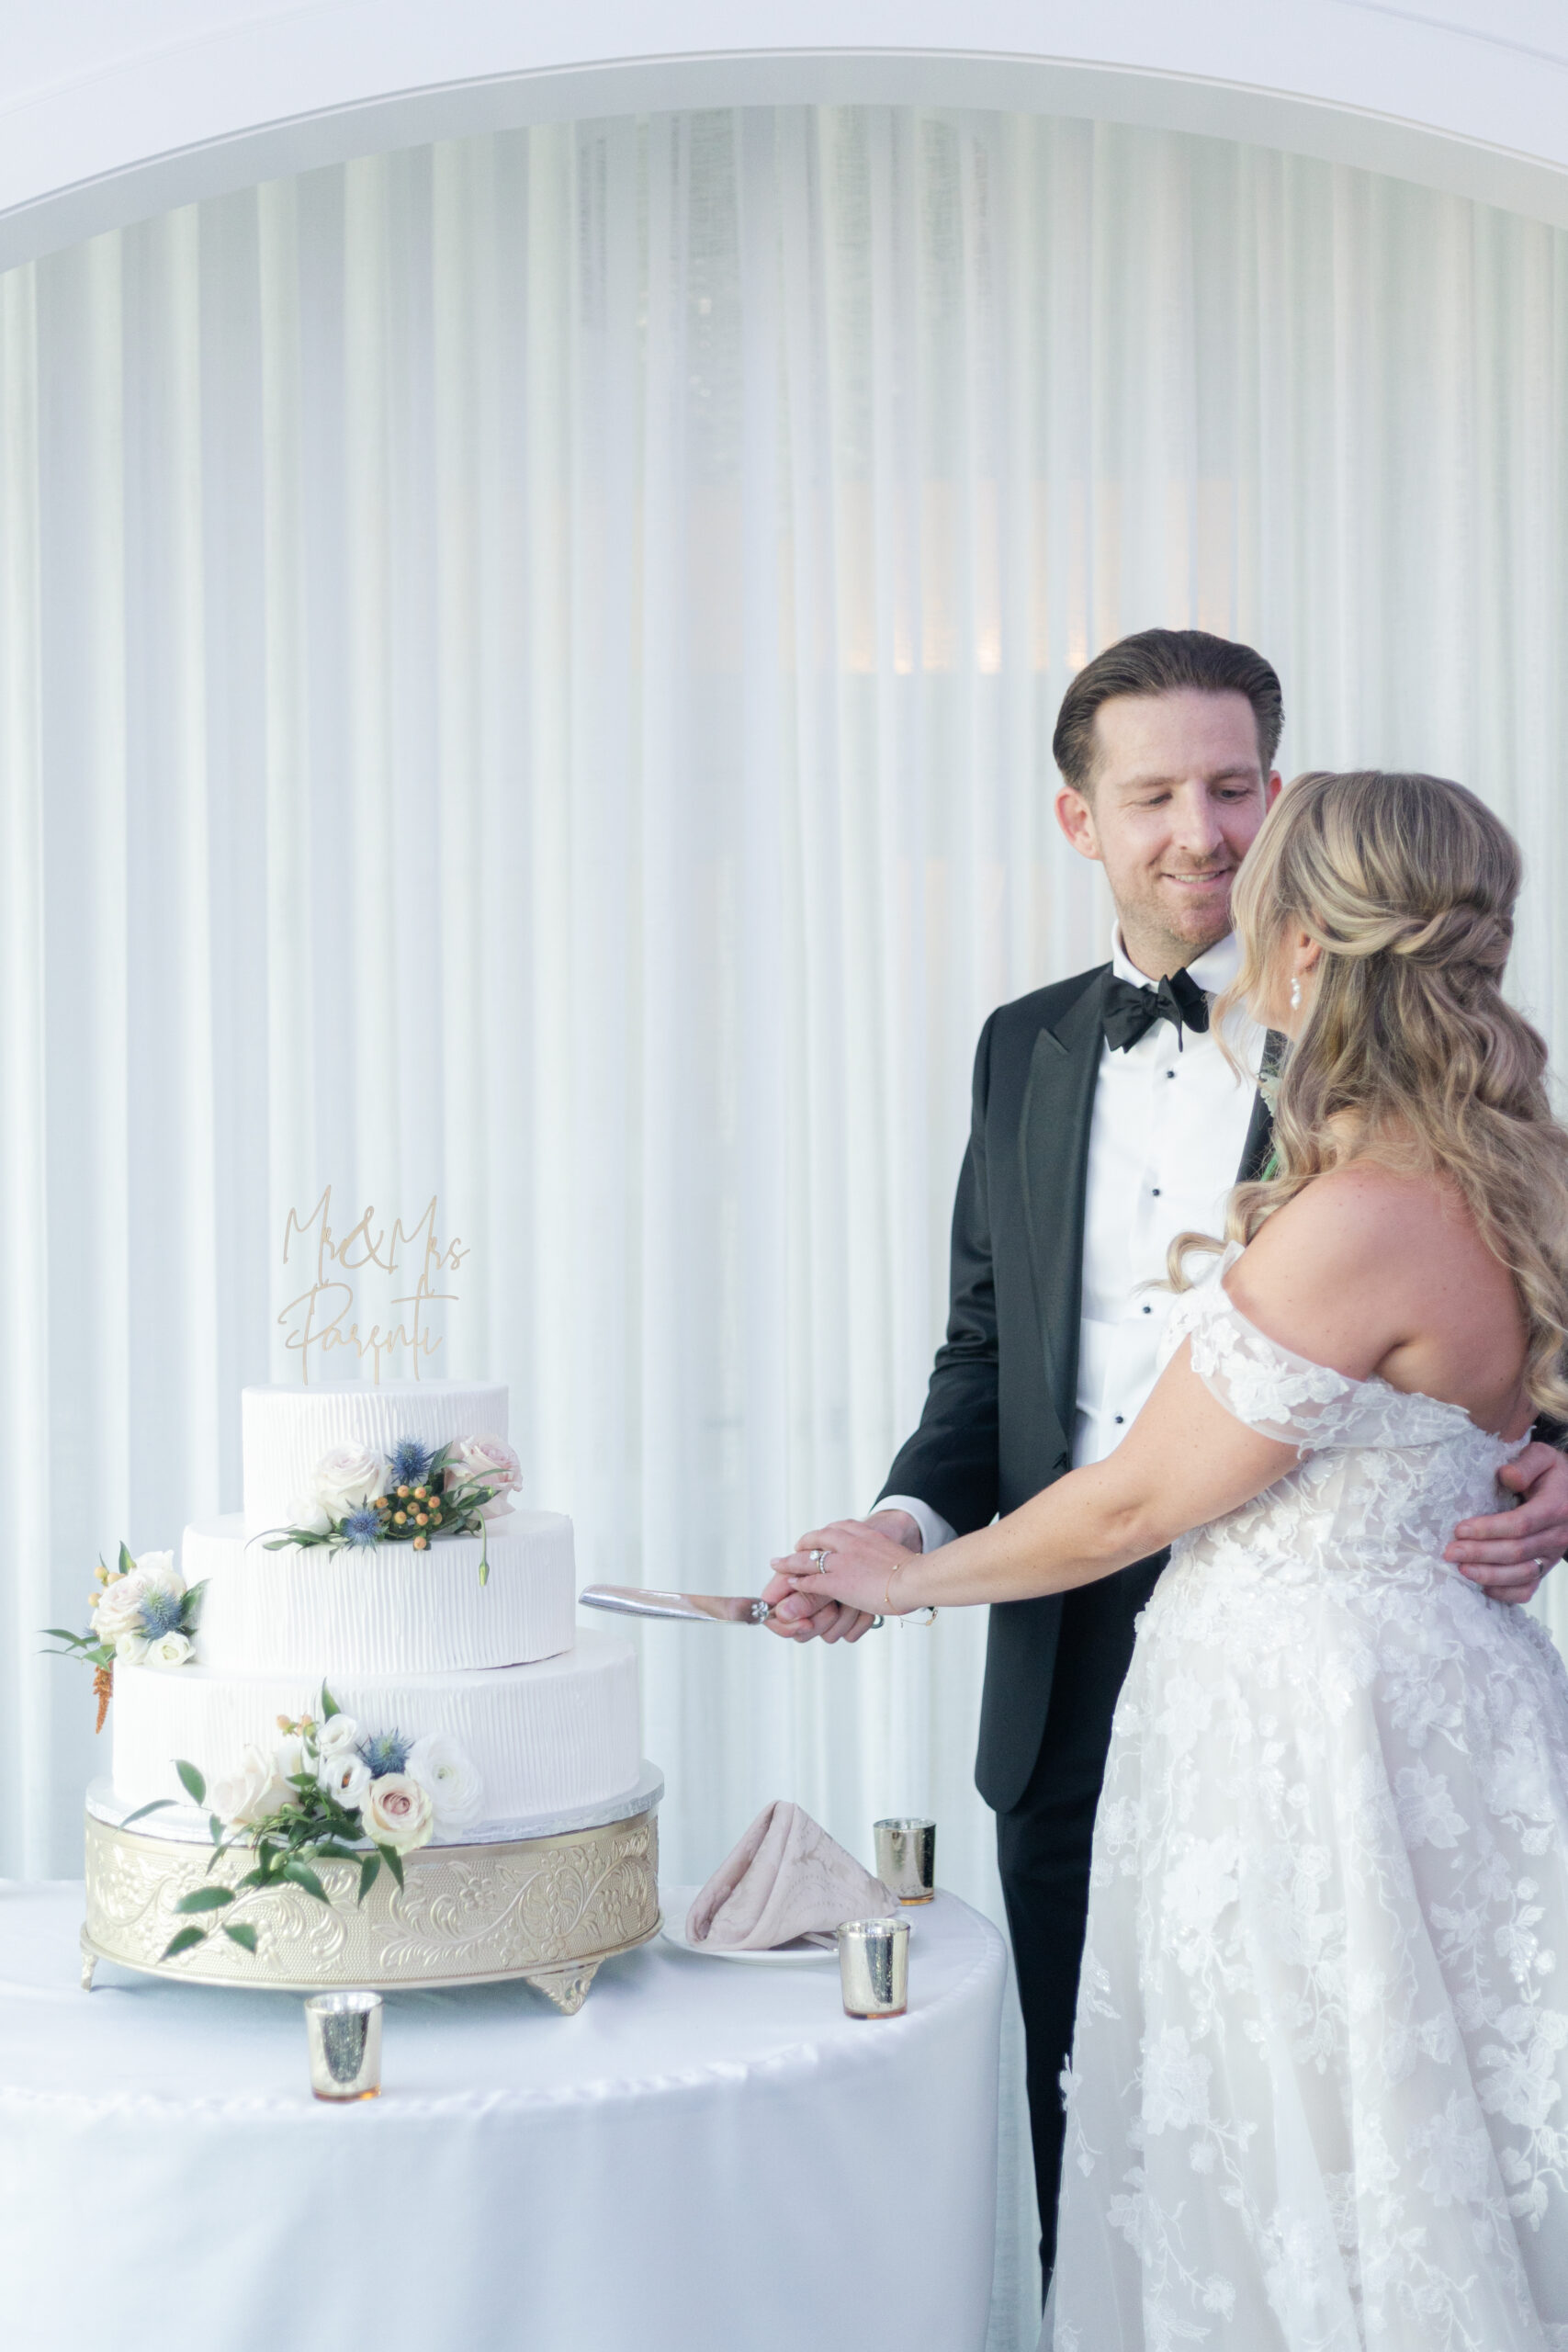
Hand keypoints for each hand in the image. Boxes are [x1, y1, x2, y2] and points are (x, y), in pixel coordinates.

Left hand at [770, 1515, 922, 1625]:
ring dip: (790, 1562)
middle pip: (818, 1539)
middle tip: (795, 1548)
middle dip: (804, 1543)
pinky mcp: (837, 1582)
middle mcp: (850, 1543)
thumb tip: (889, 1564)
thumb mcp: (896, 1554)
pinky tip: (791, 1582)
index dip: (825, 1534)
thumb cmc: (913, 1572)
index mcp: (865, 1534)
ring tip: (778, 1563)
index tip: (820, 1538)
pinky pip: (811, 1581)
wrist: (914, 1578)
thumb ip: (885, 1556)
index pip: (838, 1528)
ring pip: (808, 1559)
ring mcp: (841, 1562)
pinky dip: (799, 1582)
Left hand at [1445, 1439, 1566, 1605]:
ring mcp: (1552, 1555)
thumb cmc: (1550, 1473)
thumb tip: (1507, 1476)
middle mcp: (1557, 1535)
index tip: (1460, 1529)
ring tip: (1461, 1570)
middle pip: (1517, 1552)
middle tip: (1450, 1552)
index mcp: (1556, 1507)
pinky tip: (1483, 1588)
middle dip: (1480, 1554)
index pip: (1521, 1524)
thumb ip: (1526, 1464)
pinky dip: (1506, 1593)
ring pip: (1522, 1574)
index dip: (1489, 1529)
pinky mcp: (1545, 1567)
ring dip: (1489, 1576)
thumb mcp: (1542, 1457)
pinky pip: (1528, 1589)